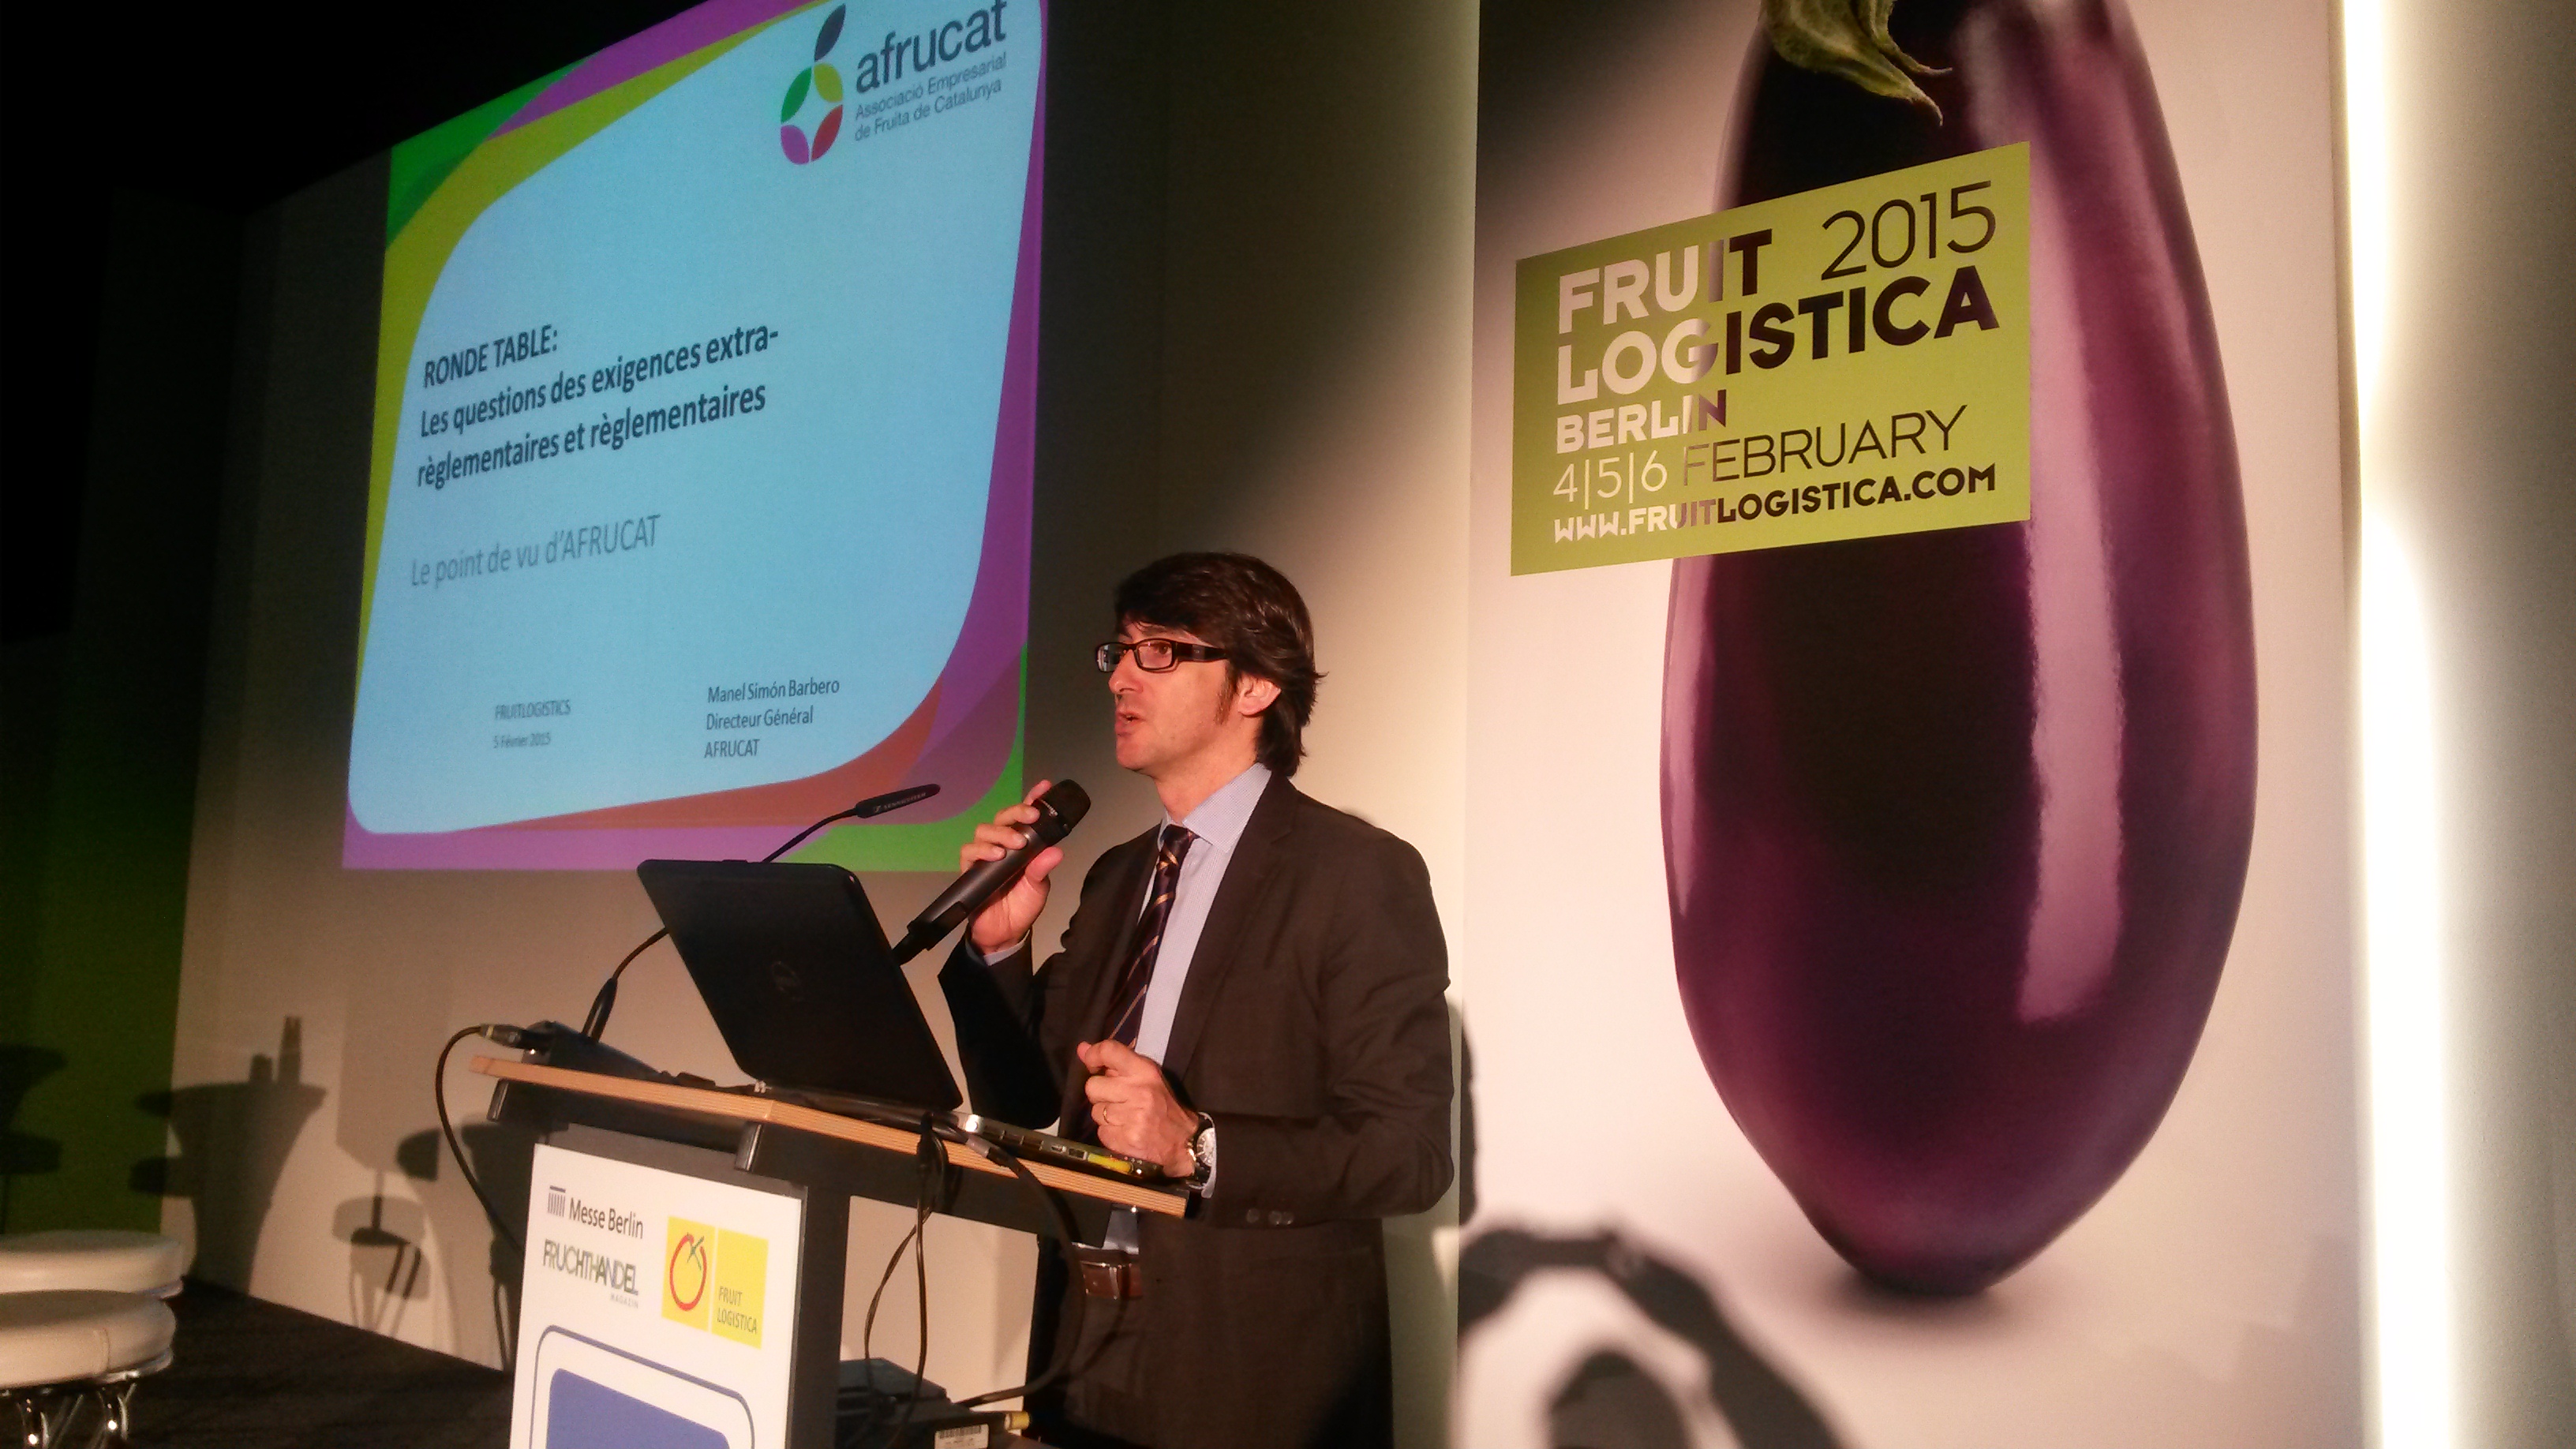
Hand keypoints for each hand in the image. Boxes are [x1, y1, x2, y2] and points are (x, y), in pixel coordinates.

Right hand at [961, 780, 1066, 954]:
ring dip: (1001, 833)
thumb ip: (1043, 869)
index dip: (1032, 799)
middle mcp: (1002, 844)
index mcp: (1022, 844)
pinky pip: (969, 851)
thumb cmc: (1023, 906)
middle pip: (1002, 817)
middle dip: (1017, 813)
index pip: (1025, 817)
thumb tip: (1056, 851)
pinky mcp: (970, 869)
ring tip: (1016, 844)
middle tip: (1032, 818)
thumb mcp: (1039, 887)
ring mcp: (985, 855)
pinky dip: (982, 850)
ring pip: (985, 830)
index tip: (1044, 787)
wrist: (1004, 933)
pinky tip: (996, 856)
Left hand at [1077, 1039, 1197, 1176]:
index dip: (1093, 1055)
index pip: (1109, 1051)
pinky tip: (1125, 1131)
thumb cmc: (1163, 1106)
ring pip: (1095, 1111)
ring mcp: (1131, 1116)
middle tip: (1117, 1099)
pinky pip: (1101, 1131)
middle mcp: (1138, 1091)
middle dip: (1100, 1094)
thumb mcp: (1147, 1078)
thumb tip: (1082, 1048)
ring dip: (1105, 1116)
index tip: (1091, 1064)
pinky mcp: (1124, 1139)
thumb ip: (1115, 1062)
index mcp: (1145, 1071)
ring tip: (1125, 1118)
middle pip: (1092, 1086)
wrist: (1183, 1141)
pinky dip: (1110, 1133)